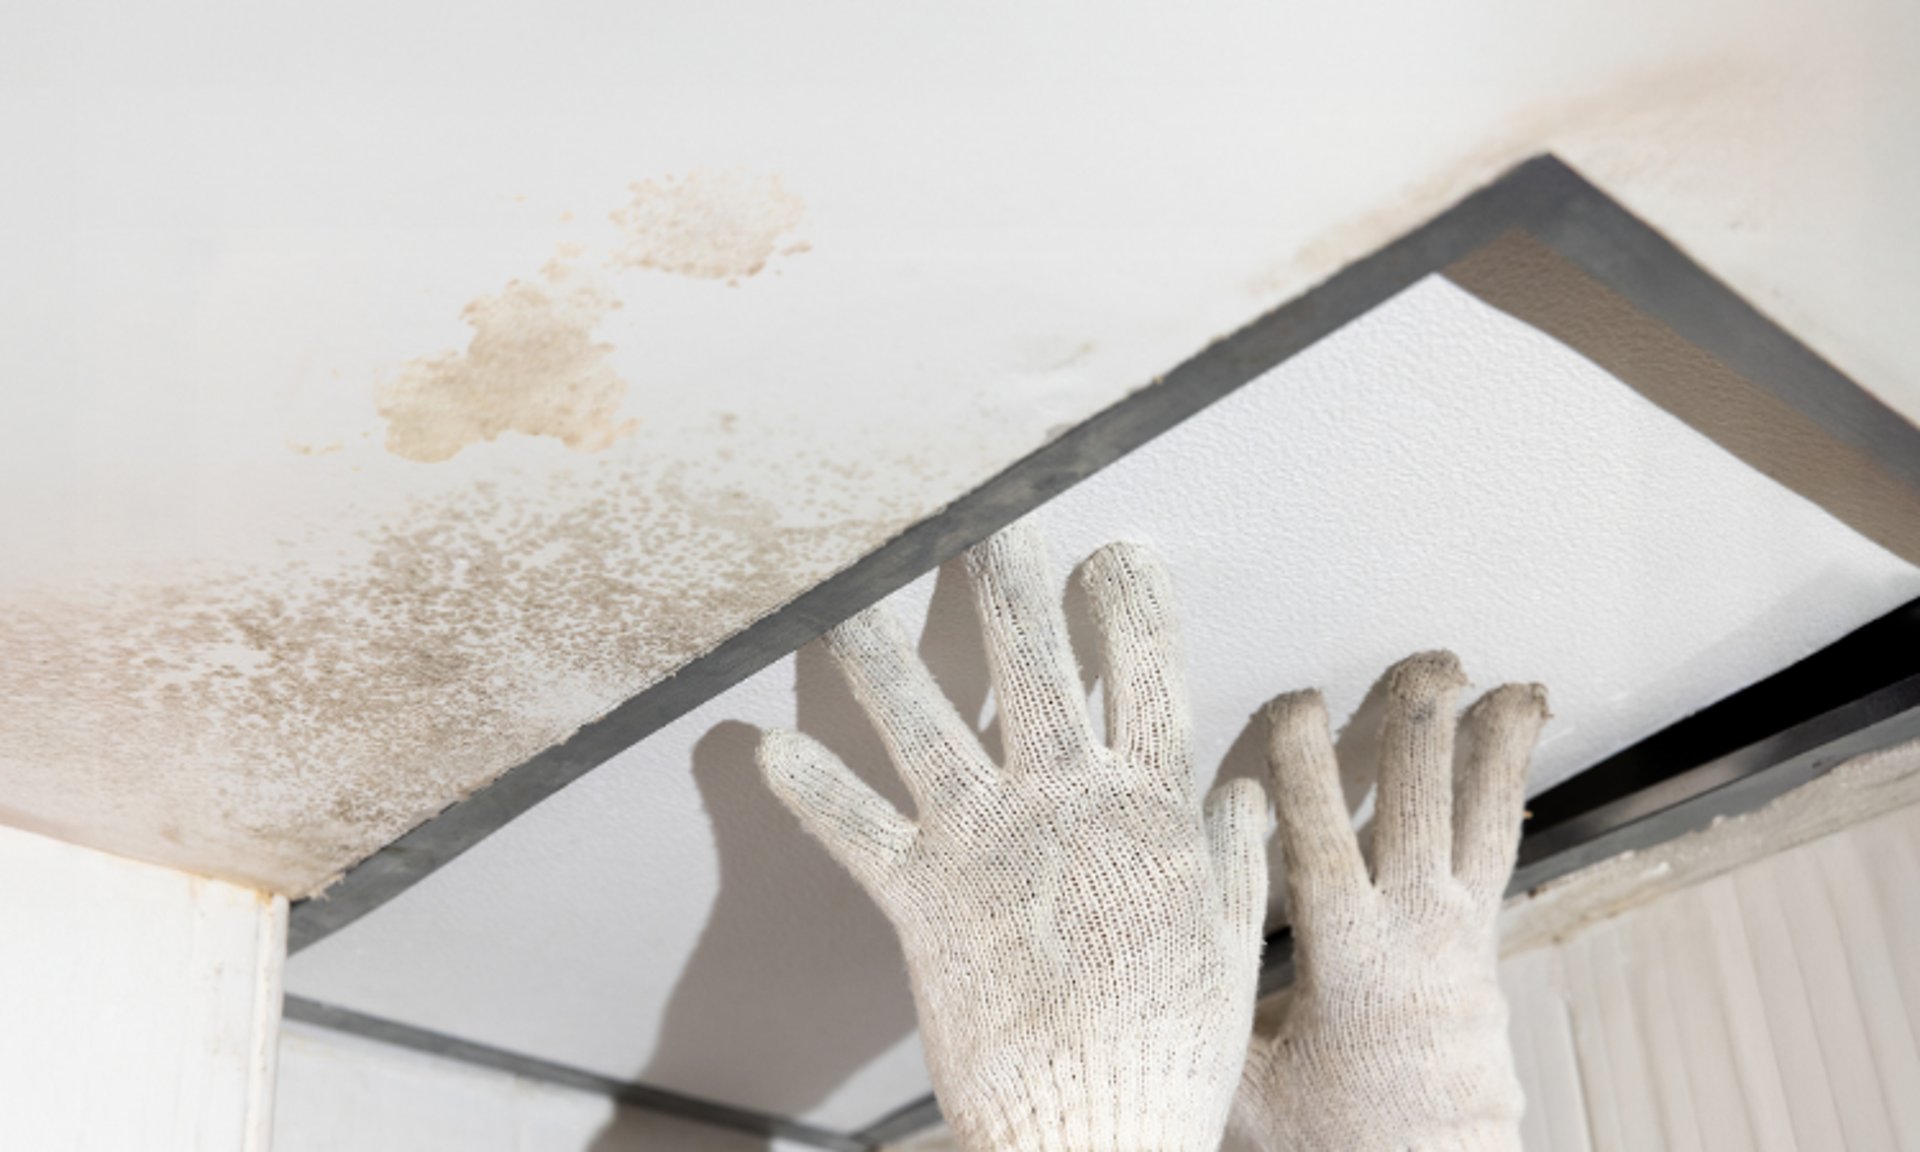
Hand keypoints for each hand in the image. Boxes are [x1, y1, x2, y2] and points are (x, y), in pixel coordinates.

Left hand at [760, 524, 1267, 1151]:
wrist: (1096, 1130)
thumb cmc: (1167, 1046)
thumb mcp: (1223, 943)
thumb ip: (1230, 855)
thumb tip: (1245, 788)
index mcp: (1145, 806)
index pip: (1147, 671)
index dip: (1131, 601)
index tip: (1116, 550)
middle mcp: (1061, 802)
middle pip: (1030, 660)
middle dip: (1004, 579)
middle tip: (978, 518)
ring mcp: (984, 842)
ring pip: (922, 719)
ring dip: (876, 651)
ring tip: (843, 592)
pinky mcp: (920, 898)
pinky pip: (854, 827)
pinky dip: (812, 788)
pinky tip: (766, 747)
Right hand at [1236, 652, 1547, 1151]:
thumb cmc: (1329, 1141)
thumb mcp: (1240, 1080)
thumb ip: (1201, 998)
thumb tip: (1143, 938)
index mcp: (1348, 953)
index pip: (1320, 830)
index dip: (1304, 758)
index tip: (1294, 698)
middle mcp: (1415, 930)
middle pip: (1420, 801)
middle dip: (1420, 722)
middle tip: (1425, 662)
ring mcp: (1461, 936)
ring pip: (1483, 820)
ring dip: (1492, 747)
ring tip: (1514, 688)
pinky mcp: (1484, 949)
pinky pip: (1499, 853)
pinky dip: (1504, 796)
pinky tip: (1508, 762)